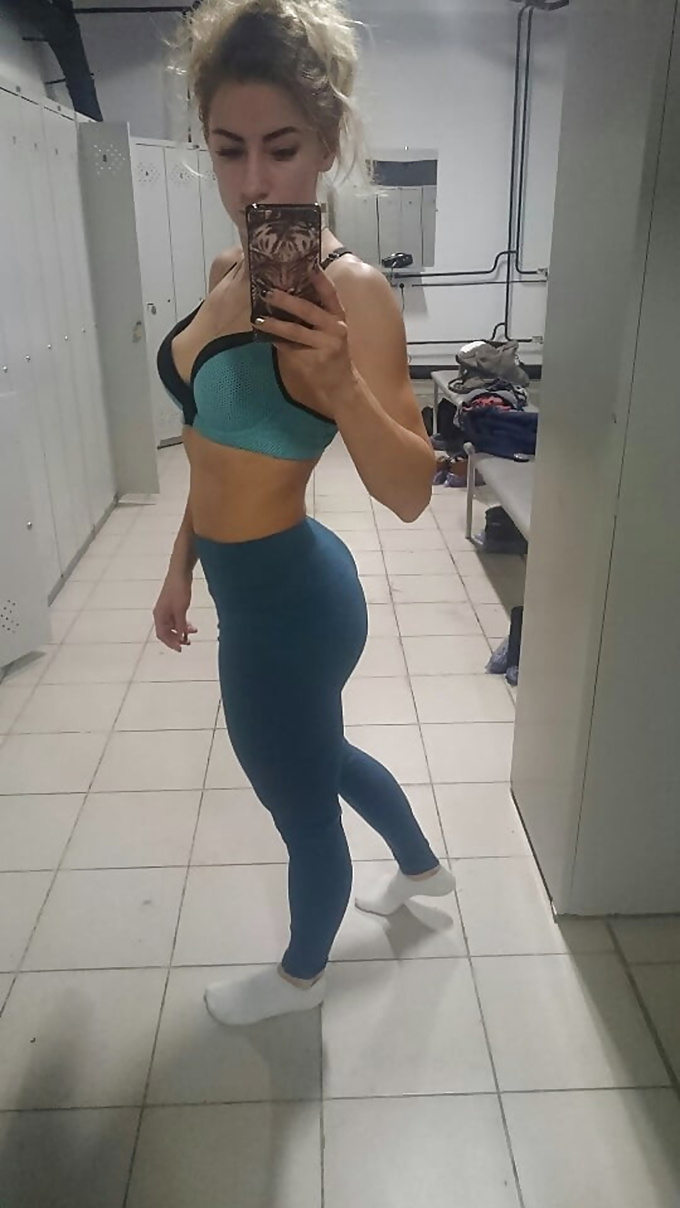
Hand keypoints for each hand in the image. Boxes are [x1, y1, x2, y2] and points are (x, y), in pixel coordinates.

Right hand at [153, 573, 196, 652]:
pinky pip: (177, 619)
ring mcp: (167, 609)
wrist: (180, 573)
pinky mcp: (173, 604)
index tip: (180, 649)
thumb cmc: (178, 590)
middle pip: (167, 632)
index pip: (162, 635)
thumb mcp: (181, 610)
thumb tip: (180, 638)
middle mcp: (161, 613)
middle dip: (177, 638)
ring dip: (182, 631)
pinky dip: (183, 624)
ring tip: (193, 633)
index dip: (171, 643)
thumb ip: (180, 625)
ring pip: (173, 625)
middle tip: (188, 643)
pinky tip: (191, 625)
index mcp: (159, 615)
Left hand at [253, 268, 358, 418]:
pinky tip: (264, 337)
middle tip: (268, 291)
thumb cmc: (332, 353)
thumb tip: (286, 294)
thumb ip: (315, 314)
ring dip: (274, 324)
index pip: (330, 292)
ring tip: (258, 318)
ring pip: (295, 331)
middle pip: (308, 310)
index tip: (306, 264)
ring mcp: (325, 345)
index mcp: (338, 316)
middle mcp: (335, 328)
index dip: (319, 278)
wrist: (341, 385)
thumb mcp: (331, 330)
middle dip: (286, 300)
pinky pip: (290, 348)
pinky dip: (276, 341)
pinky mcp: (314, 360)